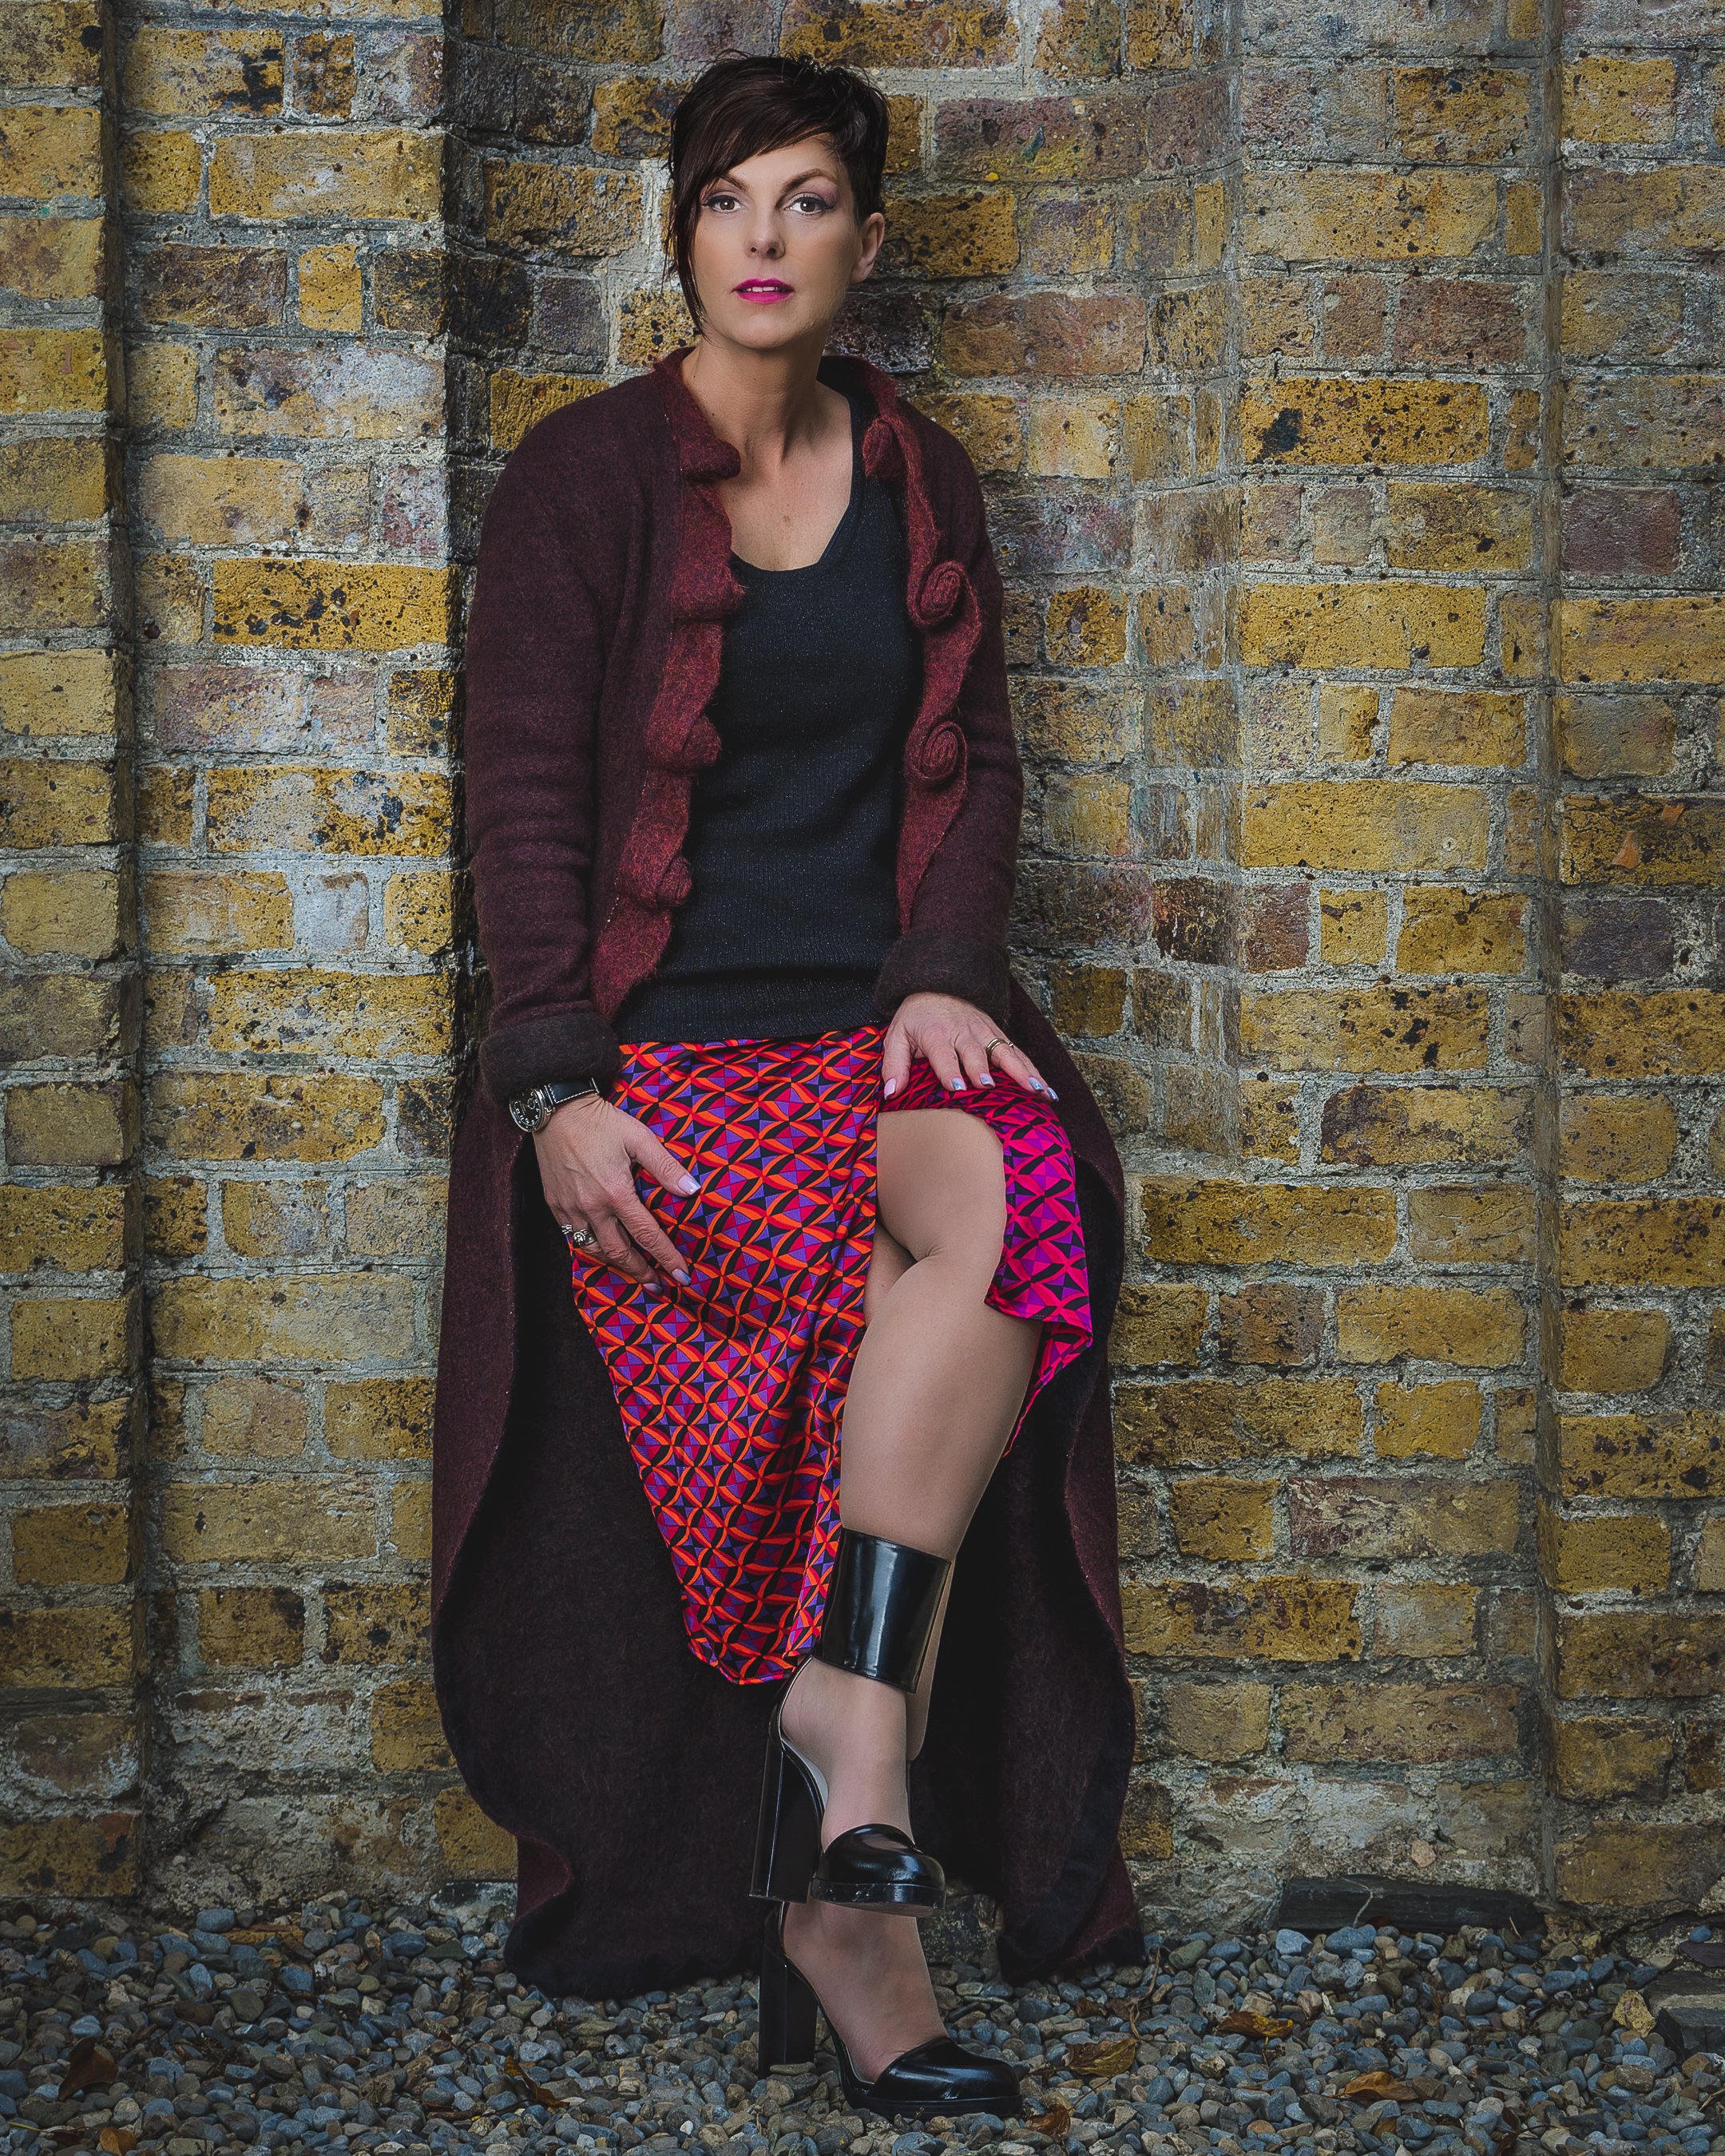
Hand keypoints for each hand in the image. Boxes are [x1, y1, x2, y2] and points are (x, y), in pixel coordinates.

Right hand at [532, 1093, 699, 1287]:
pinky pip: (574, 1238)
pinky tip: (602, 1250)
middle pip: (619, 1252)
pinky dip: (591, 1249)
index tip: (682, 1275)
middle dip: (640, 1272)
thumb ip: (666, 1167)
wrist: (557, 1111)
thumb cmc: (601, 1122)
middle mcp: (591, 1207)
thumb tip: (692, 1190)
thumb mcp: (640, 1138)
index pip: (648, 1235)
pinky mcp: (555, 1205)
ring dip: (615, 1265)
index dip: (667, 1258)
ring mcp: (570, 1209)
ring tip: (632, 1271)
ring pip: (593, 1250)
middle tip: (657, 1285)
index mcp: (616, 1193)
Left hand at [880, 991, 1057, 1100]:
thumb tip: (891, 1092)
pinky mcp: (998, 1035)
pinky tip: (1046, 1089)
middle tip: (989, 1087)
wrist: (938, 984)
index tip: (958, 1088)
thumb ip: (894, 1064)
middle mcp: (964, 1033)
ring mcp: (985, 1033)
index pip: (944, 1055)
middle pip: (976, 1054)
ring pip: (1005, 1054)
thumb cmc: (916, 1017)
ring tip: (1035, 1090)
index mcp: (937, 1035)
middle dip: (982, 1071)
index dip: (950, 1072)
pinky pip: (1018, 1054)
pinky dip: (1033, 1071)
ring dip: (1020, 1072)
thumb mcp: (897, 1036)